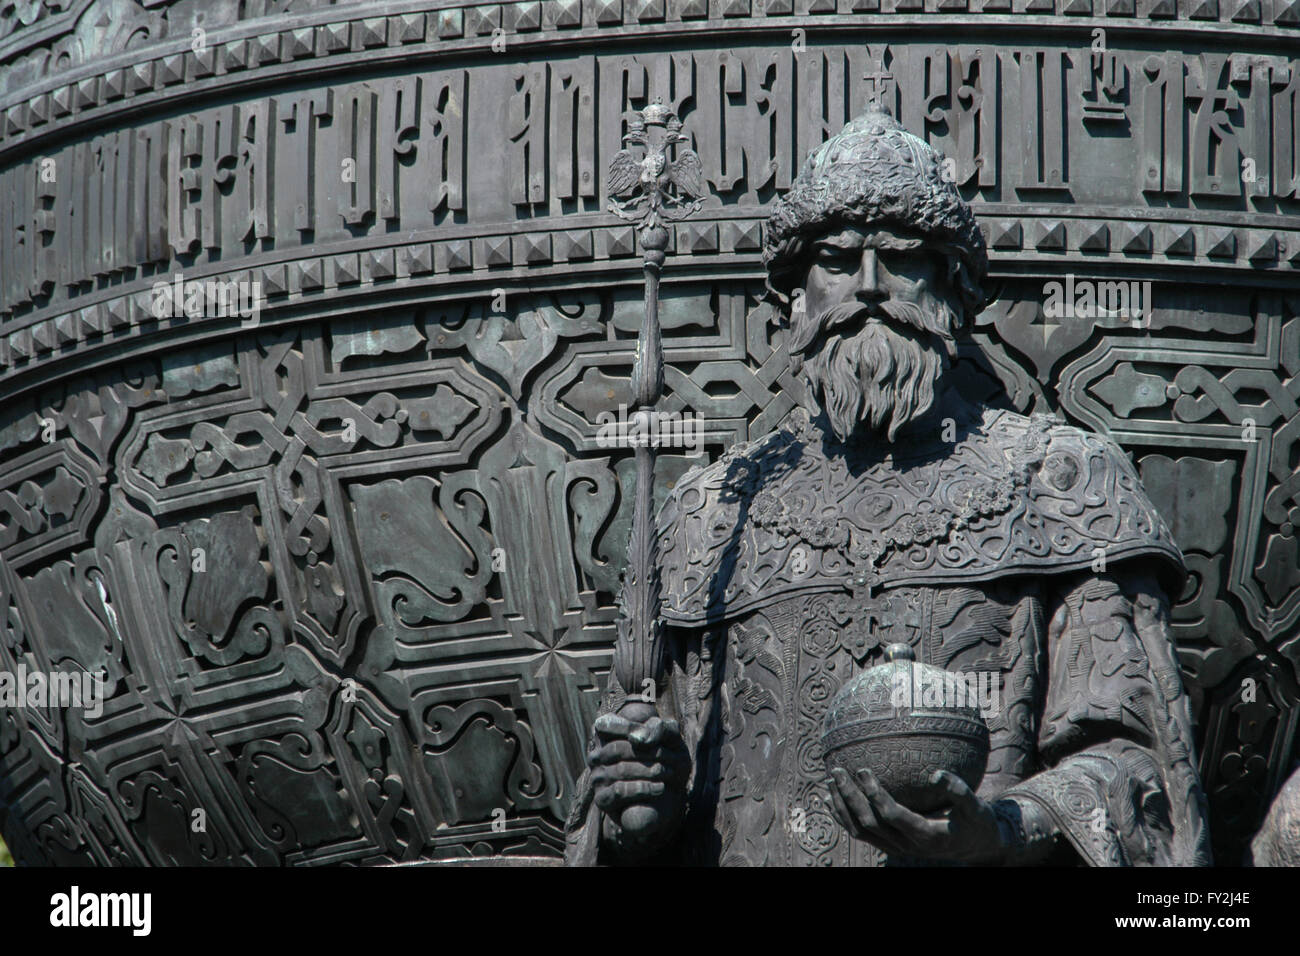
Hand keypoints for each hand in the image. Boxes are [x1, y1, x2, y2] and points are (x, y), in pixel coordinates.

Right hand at [589, 703, 688, 857]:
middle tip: (668, 756)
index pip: (605, 723)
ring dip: (645, 770)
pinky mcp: (603, 800)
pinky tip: (659, 786)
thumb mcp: (668, 738)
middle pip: (616, 747)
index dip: (624, 726)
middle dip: (643, 752)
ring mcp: (598, 777)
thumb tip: (648, 733)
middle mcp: (597, 753)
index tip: (648, 732)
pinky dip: (641, 787)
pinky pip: (618, 791)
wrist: (662, 798)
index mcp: (607, 733)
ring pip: (618, 769)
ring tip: (667, 773)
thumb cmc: (666, 758)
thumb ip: (662, 728)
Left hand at [828, 767, 1011, 863]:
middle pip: (869, 823)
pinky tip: (831, 800)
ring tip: (829, 782)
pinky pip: (862, 834)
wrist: (976, 847)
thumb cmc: (976, 822)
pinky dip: (844, 817)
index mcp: (925, 835)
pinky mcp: (891, 846)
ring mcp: (897, 848)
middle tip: (837, 771)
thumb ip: (958, 790)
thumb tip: (935, 773)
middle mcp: (907, 846)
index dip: (874, 794)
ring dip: (842, 807)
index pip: (891, 815)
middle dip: (849, 797)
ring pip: (861, 831)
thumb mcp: (976, 807)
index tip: (863, 770)